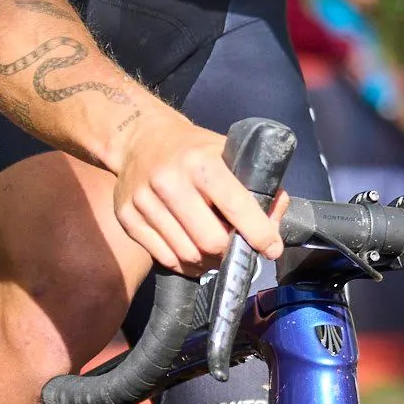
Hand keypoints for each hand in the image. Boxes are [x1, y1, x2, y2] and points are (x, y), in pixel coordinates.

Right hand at [112, 113, 287, 273]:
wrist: (140, 139)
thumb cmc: (192, 149)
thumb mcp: (227, 152)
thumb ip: (256, 182)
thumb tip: (276, 216)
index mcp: (200, 162)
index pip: (236, 205)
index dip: (258, 233)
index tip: (271, 248)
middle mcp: (169, 181)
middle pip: (210, 241)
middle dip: (230, 251)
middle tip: (236, 248)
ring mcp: (144, 200)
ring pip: (187, 254)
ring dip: (209, 262)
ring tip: (216, 253)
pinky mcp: (127, 217)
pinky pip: (165, 258)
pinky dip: (186, 265)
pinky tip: (195, 255)